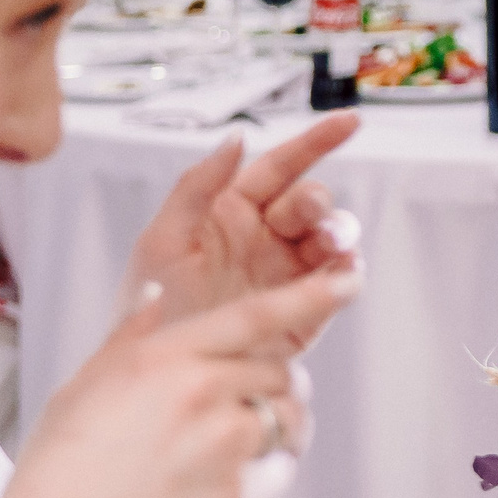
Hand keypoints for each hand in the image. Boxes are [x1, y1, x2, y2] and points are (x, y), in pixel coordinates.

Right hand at [0, 267, 359, 497]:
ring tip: (227, 448)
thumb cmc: (56, 478)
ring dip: (277, 424)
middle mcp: (201, 394)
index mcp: (162, 360)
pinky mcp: (239, 496)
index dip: (311, 294)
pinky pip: (280, 466)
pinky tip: (219, 484)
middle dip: (270, 383)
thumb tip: (156, 293)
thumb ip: (129, 338)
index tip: (351, 279)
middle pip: (279, 370)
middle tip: (235, 408)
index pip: (256, 315)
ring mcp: (225, 446)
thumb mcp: (79, 393)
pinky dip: (265, 471)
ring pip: (288, 416)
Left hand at [121, 114, 362, 323]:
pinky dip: (347, 275)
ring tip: (331, 243)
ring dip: (338, 234)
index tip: (348, 123)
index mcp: (234, 212)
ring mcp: (288, 273)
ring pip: (331, 239)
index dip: (315, 142)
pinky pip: (337, 285)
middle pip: (310, 203)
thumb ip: (197, 186)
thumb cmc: (149, 308)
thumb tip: (237, 139)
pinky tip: (343, 273)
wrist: (157, 373)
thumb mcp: (162, 241)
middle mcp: (267, 238)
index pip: (281, 167)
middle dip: (317, 202)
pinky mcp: (303, 311)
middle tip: (310, 212)